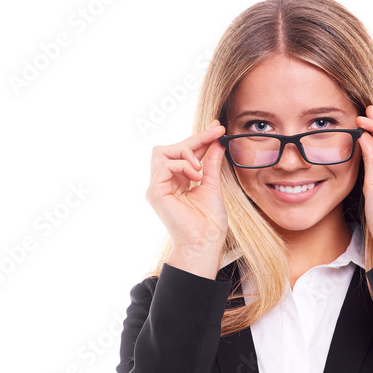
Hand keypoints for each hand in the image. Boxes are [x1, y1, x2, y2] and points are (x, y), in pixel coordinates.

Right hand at [145, 120, 227, 261]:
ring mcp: (157, 188)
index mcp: (177, 183)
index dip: (199, 139)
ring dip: (186, 152)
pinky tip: (196, 175)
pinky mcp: (155, 192)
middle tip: (216, 134)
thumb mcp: (213, 185)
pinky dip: (182, 165)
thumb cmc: (209, 223)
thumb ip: (212, 163)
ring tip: (201, 168)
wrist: (205, 243)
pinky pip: (165, 165)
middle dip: (194, 139)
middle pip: (170, 148)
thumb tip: (217, 142)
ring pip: (163, 152)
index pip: (183, 153)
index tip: (217, 129)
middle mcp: (164, 184)